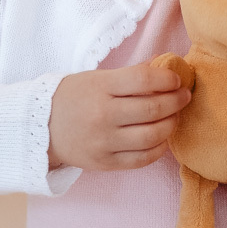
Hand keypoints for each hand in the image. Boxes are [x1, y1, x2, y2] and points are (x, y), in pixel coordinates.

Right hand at [47, 62, 191, 171]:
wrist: (42, 128)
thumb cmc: (73, 97)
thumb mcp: (97, 77)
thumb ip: (131, 74)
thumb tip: (165, 65)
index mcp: (101, 88)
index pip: (143, 79)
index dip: (167, 78)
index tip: (177, 79)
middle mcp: (103, 115)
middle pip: (152, 108)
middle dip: (176, 101)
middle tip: (184, 96)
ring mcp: (104, 142)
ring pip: (151, 136)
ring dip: (171, 124)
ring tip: (174, 116)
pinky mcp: (105, 163)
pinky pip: (141, 159)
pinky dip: (159, 148)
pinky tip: (162, 138)